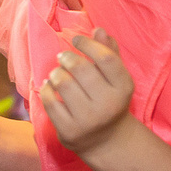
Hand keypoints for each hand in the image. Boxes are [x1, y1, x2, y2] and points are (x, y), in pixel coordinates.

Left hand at [37, 31, 135, 156]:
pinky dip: (46, 89)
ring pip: (63, 83)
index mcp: (123, 88)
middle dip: (67, 58)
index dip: (88, 43)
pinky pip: (49, 101)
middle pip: (81, 68)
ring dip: (56, 73)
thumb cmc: (109, 100)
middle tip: (64, 58)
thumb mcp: (116, 79)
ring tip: (58, 74)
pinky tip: (50, 87)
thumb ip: (109, 52)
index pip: (106, 58)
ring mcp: (88, 120)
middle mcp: (108, 105)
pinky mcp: (69, 131)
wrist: (106, 140)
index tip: (77, 40)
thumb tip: (98, 29)